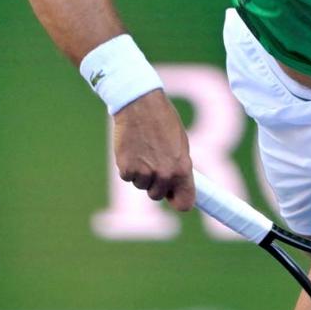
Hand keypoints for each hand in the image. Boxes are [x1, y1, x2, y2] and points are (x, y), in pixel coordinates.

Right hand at [112, 89, 195, 209]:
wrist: (140, 105)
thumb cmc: (163, 121)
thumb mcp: (181, 144)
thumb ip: (179, 167)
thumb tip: (176, 186)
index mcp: (182, 169)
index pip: (184, 204)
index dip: (178, 200)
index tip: (173, 197)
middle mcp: (164, 175)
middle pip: (157, 195)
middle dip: (155, 184)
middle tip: (153, 163)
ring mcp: (144, 173)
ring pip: (141, 186)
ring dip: (140, 174)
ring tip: (143, 151)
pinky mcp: (126, 169)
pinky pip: (127, 177)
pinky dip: (128, 167)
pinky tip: (132, 149)